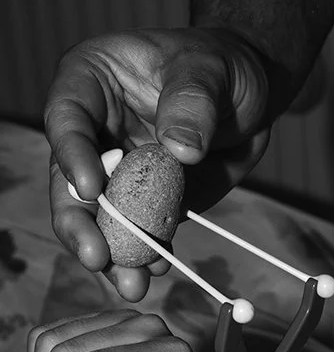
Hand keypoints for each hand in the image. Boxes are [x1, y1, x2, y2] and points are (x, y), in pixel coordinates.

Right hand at [45, 27, 270, 300]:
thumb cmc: (221, 66)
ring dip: (112, 254)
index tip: (91, 189)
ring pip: (100, 217)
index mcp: (92, 82)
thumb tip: (179, 150)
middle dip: (79, 223)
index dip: (73, 155)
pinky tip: (157, 272)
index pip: (67, 117)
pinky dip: (147, 255)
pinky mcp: (147, 202)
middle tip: (96, 257)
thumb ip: (192, 104)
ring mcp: (119, 171)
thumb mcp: (209, 71)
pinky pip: (139, 233)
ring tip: (132, 285)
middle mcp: (95, 131)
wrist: (249, 99)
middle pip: (69, 180)